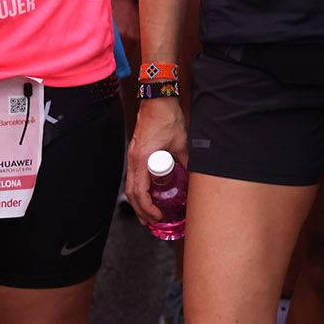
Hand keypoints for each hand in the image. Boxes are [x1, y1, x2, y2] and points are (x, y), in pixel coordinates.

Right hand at [125, 96, 186, 225]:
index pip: (140, 192)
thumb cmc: (167, 119)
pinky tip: (148, 194)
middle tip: (150, 222)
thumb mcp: (182, 143)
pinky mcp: (136, 153)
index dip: (147, 208)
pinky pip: (134, 176)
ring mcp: (133, 157)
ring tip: (147, 213)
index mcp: (142, 160)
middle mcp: (134, 160)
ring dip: (138, 202)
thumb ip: (185, 161)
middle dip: (140, 210)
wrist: (157, 101)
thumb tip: (193, 175)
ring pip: (131, 186)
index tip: (157, 216)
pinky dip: (139, 189)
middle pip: (132, 193)